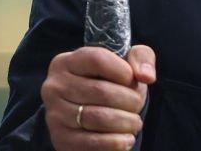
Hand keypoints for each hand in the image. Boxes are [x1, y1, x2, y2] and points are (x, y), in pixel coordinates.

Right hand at [41, 44, 156, 150]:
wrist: (95, 109)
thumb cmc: (113, 80)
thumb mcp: (128, 61)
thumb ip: (141, 58)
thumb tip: (146, 76)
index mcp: (68, 61)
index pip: (97, 59)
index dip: (123, 70)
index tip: (134, 80)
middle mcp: (54, 86)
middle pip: (100, 91)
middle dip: (129, 100)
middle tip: (137, 105)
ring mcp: (54, 114)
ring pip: (97, 117)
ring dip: (125, 122)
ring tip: (135, 122)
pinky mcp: (59, 139)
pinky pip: (90, 142)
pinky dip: (114, 142)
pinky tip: (126, 139)